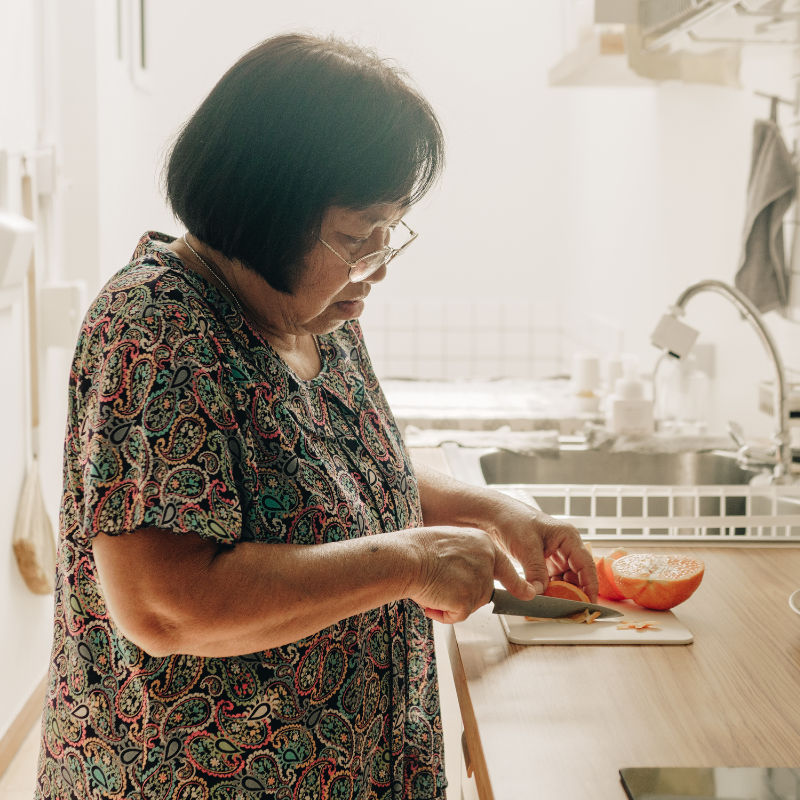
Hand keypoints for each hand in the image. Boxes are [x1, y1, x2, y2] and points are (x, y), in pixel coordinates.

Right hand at [409, 526, 536, 623]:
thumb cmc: (418, 550)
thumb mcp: (451, 542)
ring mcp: (480, 582)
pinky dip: (442, 614)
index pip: (506, 568)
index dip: (516, 584)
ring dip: (449, 603)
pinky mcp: (468, 601)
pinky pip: (456, 616)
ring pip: (469, 605)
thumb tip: (466, 575)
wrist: (407, 558)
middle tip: (440, 584)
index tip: (529, 594)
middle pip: (483, 591)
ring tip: (432, 587)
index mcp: (483, 544)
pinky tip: (431, 599)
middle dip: (462, 594)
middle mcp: (487, 561)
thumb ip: (467, 557)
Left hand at [484, 497, 597, 602]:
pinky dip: (550, 589)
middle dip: (575, 592)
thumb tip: (540, 592)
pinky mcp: (545, 561)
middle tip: (570, 609)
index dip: (590, 585)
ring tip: (556, 605)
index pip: (586, 564)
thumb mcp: (526, 545)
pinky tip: (546, 598)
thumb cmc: (513, 519)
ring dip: (561, 592)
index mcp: (568, 537)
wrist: (496, 515)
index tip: (589, 603)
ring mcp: (555, 554)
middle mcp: (566, 546)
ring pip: (566, 579)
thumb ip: (535, 570)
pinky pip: (553, 579)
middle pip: (578, 574)